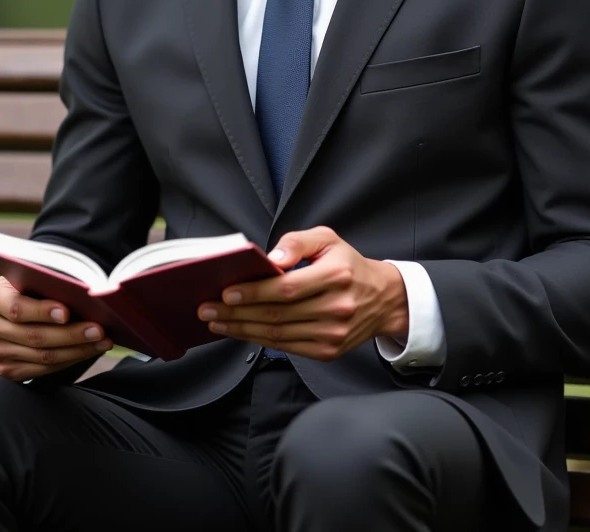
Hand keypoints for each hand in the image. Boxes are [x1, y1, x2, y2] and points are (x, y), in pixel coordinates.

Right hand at [0, 276, 112, 381]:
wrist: (8, 310)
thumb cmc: (29, 286)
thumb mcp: (31, 277)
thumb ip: (48, 282)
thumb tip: (82, 289)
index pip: (17, 308)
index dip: (42, 311)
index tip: (66, 312)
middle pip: (35, 336)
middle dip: (71, 334)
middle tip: (99, 330)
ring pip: (43, 356)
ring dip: (78, 350)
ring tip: (103, 341)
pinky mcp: (8, 370)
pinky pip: (44, 370)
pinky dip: (70, 360)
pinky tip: (89, 351)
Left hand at [196, 226, 408, 360]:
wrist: (382, 298)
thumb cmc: (347, 264)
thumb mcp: (327, 239)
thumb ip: (296, 242)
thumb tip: (270, 259)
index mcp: (336, 275)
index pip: (287, 288)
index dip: (253, 292)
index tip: (225, 292)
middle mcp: (337, 307)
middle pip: (277, 314)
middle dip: (236, 313)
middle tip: (207, 308)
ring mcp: (333, 333)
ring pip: (277, 334)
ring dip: (241, 329)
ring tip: (216, 321)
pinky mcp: (328, 351)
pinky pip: (286, 346)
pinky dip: (258, 340)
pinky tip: (239, 331)